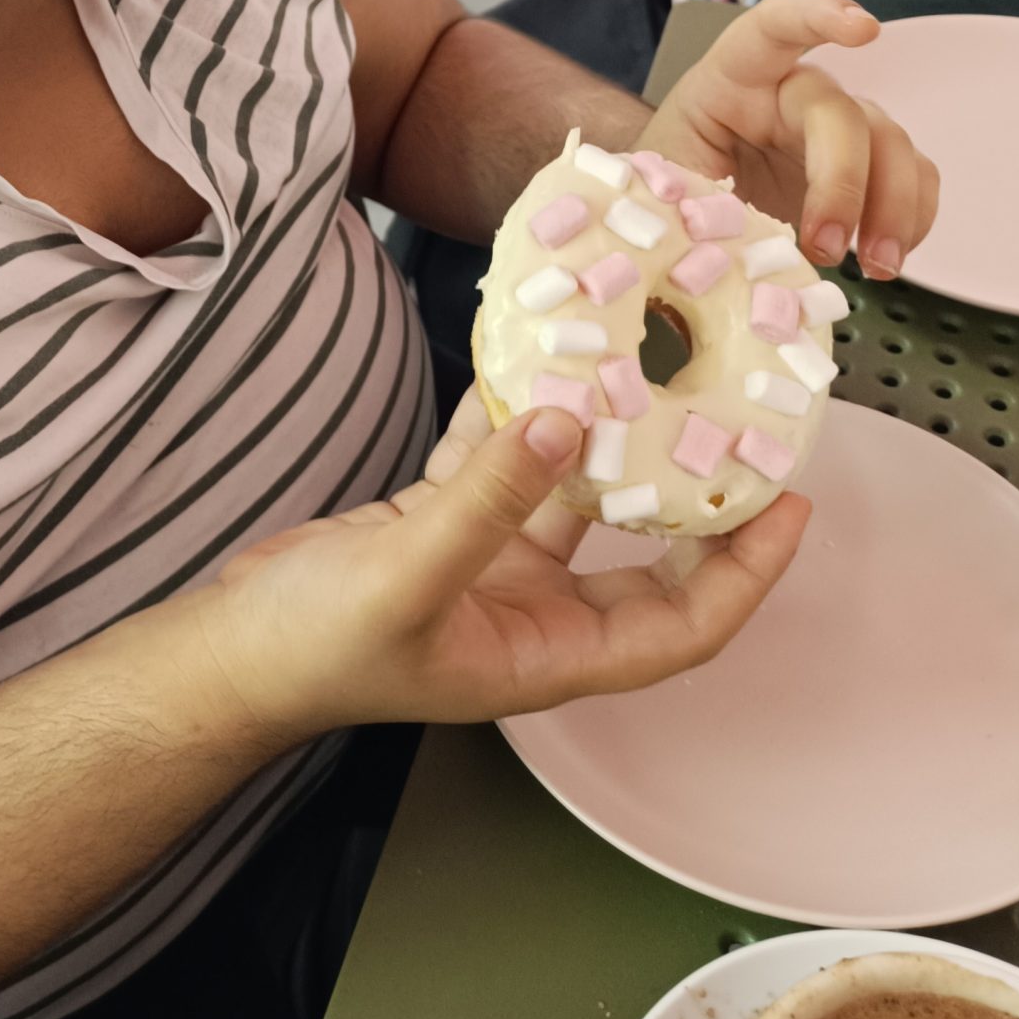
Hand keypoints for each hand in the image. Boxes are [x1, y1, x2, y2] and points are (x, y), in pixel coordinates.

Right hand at [192, 394, 806, 752]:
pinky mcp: (440, 526)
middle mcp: (535, 615)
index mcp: (549, 657)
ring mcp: (489, 567)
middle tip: (737, 429)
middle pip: (647, 561)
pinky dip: (517, 418)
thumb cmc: (318, 648)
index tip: (788, 505)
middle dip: (693, 500)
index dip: (745, 573)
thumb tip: (562, 417)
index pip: (683, 625)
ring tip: (647, 372)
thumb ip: (487, 500)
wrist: (230, 650)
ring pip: (572, 498)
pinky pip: (501, 465)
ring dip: (602, 441)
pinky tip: (532, 361)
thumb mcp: (409, 573)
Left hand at [641, 0, 938, 279]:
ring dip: (894, 209)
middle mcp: (792, 93)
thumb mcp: (657, 188)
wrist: (683, 214)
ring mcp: (837, 127)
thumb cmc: (667, 188)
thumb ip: (687, 200)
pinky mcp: (867, 166)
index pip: (773, 29)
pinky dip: (910, 220)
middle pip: (842, 114)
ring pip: (891, 144)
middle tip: (824, 246)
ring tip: (876, 266)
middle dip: (843, 183)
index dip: (818, 17)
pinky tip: (886, 257)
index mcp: (732, 80)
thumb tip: (711, 236)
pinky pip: (912, 179)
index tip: (864, 28)